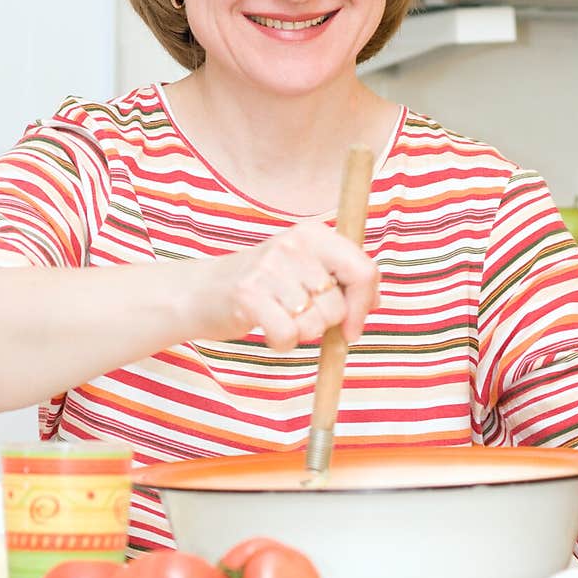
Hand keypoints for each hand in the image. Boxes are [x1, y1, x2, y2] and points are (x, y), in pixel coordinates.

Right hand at [199, 221, 379, 350]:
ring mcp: (269, 268)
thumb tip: (374, 302)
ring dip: (300, 333)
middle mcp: (293, 245)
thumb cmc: (264, 285)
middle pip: (338, 306)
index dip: (365, 305)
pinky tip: (268, 329)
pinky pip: (288, 336)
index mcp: (314, 234)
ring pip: (315, 324)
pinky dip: (281, 343)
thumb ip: (341, 280)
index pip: (363, 270)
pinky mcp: (248, 294)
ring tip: (279, 317)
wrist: (203, 291)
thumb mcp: (304, 268)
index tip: (354, 327)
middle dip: (324, 324)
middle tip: (298, 314)